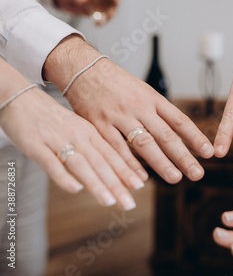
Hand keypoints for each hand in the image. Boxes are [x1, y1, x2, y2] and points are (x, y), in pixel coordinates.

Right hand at [0, 87, 142, 209]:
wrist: (22, 99)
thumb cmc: (54, 119)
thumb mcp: (80, 129)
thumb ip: (95, 149)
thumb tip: (115, 171)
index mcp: (90, 133)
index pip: (112, 155)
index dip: (126, 171)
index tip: (140, 186)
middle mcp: (78, 136)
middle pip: (101, 162)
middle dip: (117, 184)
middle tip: (129, 204)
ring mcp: (58, 141)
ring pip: (81, 164)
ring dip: (96, 183)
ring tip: (109, 201)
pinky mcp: (37, 146)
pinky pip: (52, 163)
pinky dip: (64, 176)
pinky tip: (75, 189)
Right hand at [43, 37, 213, 183]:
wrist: (84, 69)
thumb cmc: (117, 83)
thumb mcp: (143, 91)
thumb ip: (159, 112)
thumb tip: (180, 133)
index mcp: (152, 98)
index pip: (179, 120)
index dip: (195, 137)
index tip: (209, 152)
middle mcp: (139, 107)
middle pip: (165, 134)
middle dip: (183, 155)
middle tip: (197, 173)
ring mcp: (119, 115)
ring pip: (143, 142)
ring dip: (160, 162)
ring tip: (175, 178)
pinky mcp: (99, 124)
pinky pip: (116, 147)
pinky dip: (129, 164)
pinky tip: (140, 178)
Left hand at [53, 0, 119, 20]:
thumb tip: (85, 1)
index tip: (116, 1)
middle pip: (113, 4)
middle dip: (112, 11)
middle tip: (108, 16)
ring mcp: (100, 6)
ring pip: (109, 13)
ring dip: (107, 19)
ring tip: (99, 23)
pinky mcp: (96, 13)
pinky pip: (102, 19)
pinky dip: (101, 23)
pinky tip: (95, 25)